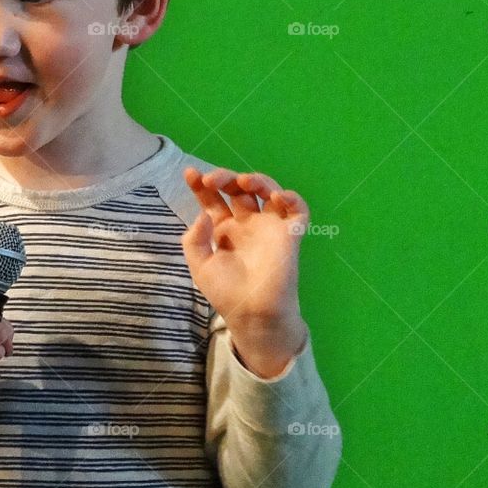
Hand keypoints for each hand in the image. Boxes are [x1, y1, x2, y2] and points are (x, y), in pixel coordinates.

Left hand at [181, 166, 308, 372]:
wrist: (253, 313)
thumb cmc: (226, 293)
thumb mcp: (200, 266)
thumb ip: (194, 239)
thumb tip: (203, 214)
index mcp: (224, 230)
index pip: (214, 200)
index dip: (202, 185)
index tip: (190, 174)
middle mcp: (247, 224)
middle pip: (237, 190)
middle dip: (225, 178)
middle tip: (212, 180)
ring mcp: (269, 227)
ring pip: (268, 191)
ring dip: (257, 180)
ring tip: (244, 182)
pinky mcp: (289, 234)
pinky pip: (297, 210)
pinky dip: (292, 199)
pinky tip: (278, 197)